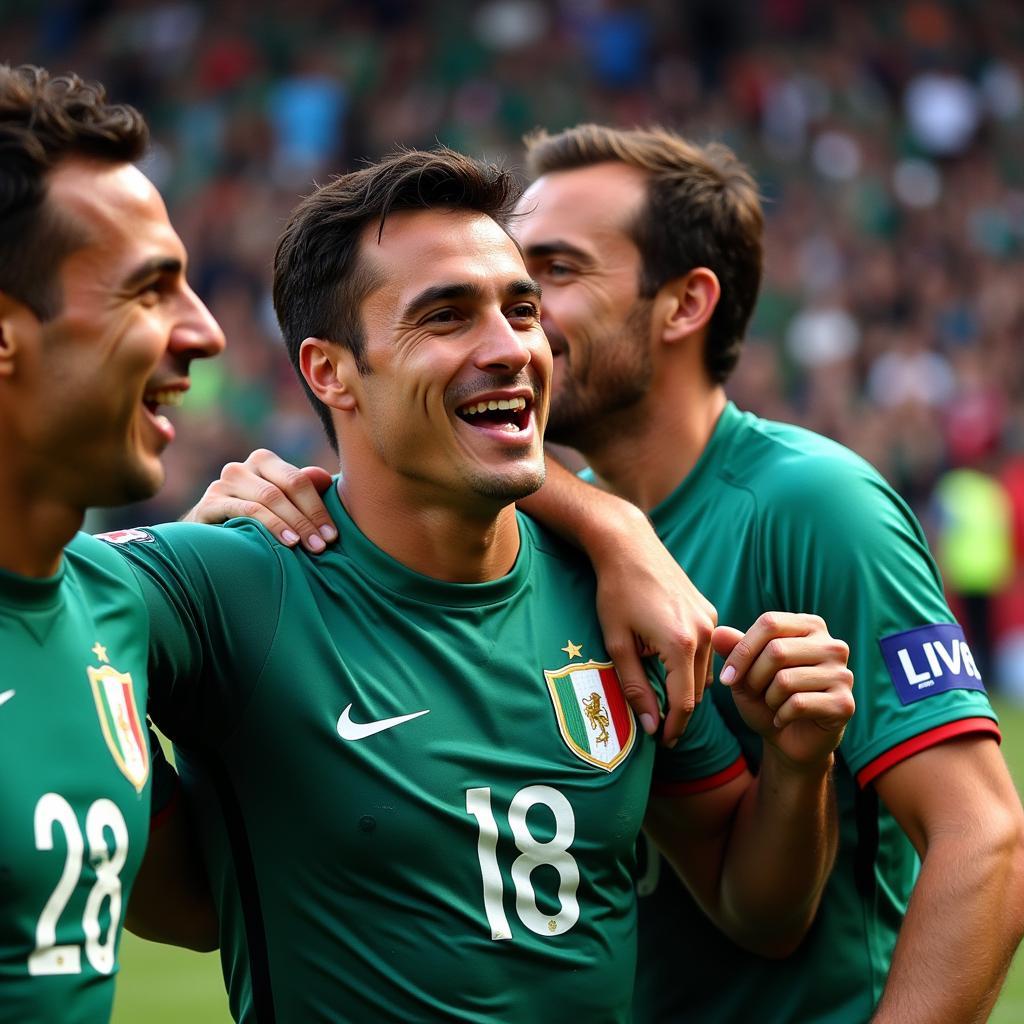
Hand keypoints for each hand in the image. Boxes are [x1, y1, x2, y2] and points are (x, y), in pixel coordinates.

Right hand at [182, 449, 336, 552]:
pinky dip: (269, 526)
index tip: (332, 535)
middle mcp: (242, 468)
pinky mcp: (208, 504)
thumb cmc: (252, 520)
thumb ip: (303, 489)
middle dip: (307, 519)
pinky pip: (245, 511)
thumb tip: (324, 478)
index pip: (298, 480)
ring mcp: (223, 484)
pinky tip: (284, 544)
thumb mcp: (280, 503)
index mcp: (263, 461)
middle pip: (283, 489)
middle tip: (322, 545)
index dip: (318, 508)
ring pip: (266, 499)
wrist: (207, 537)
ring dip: (291, 524)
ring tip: (308, 546)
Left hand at [590, 508, 717, 746]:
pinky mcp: (709, 610)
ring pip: (705, 672)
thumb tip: (651, 726)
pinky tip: (668, 669)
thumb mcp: (617, 643)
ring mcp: (710, 619)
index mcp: (681, 644)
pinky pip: (706, 652)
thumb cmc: (616, 592)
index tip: (661, 743)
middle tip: (659, 730)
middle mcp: (705, 632)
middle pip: (698, 691)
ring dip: (686, 689)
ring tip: (662, 702)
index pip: (684, 703)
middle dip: (680, 713)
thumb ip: (635, 686)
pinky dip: (691, 666)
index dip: (673, 728)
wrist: (628, 545)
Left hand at [714, 613, 853, 769]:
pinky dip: (780, 715)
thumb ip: (733, 649)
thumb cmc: (765, 697)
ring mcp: (843, 675)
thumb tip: (718, 632)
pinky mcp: (845, 704)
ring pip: (786, 679)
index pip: (770, 623)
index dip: (742, 650)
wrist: (787, 739)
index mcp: (810, 627)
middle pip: (777, 650)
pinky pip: (798, 704)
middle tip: (753, 693)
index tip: (728, 676)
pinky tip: (783, 719)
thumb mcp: (744, 672)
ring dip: (768, 698)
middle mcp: (832, 646)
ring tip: (772, 704)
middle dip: (753, 677)